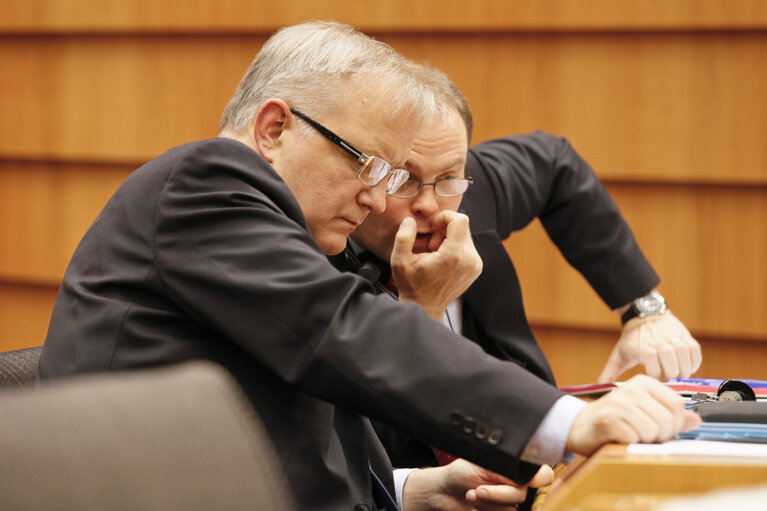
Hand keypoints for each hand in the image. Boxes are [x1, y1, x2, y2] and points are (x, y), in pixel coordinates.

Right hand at [391, 213, 482, 319]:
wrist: (425, 308)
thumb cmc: (412, 286)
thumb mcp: (400, 261)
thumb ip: (404, 237)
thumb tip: (410, 221)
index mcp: (453, 256)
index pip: (460, 220)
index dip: (444, 217)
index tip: (432, 227)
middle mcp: (469, 260)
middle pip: (463, 226)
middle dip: (445, 229)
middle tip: (431, 245)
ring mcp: (475, 265)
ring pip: (465, 235)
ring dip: (450, 238)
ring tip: (435, 253)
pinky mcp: (476, 268)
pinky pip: (468, 246)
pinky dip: (455, 246)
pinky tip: (443, 259)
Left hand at [402, 459, 553, 510]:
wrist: (443, 491)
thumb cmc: (461, 472)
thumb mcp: (482, 464)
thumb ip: (507, 469)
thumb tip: (530, 473)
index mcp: (515, 468)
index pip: (542, 474)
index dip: (540, 478)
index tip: (528, 481)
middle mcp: (515, 486)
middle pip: (521, 495)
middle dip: (497, 494)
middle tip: (478, 489)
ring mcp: (508, 502)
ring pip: (510, 509)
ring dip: (486, 504)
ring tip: (471, 495)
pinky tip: (474, 507)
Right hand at [566, 374, 700, 455]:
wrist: (579, 426)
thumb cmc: (614, 420)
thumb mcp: (644, 412)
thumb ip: (669, 415)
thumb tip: (695, 420)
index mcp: (643, 383)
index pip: (677, 404)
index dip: (675, 424)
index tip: (663, 429)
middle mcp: (631, 388)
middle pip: (667, 420)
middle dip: (660, 435)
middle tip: (644, 436)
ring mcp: (618, 402)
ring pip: (652, 431)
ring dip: (644, 441)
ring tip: (630, 435)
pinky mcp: (607, 419)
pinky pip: (634, 438)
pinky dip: (629, 444)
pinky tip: (619, 437)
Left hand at [598, 310, 701, 382]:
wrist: (645, 315)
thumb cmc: (632, 339)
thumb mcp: (619, 355)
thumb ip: (610, 372)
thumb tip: (599, 387)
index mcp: (643, 348)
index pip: (653, 365)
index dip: (654, 375)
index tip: (653, 380)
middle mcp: (659, 342)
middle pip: (671, 363)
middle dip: (671, 375)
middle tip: (668, 379)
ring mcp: (674, 339)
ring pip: (684, 357)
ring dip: (684, 370)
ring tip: (678, 374)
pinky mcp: (685, 336)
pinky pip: (695, 352)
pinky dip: (694, 362)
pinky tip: (688, 367)